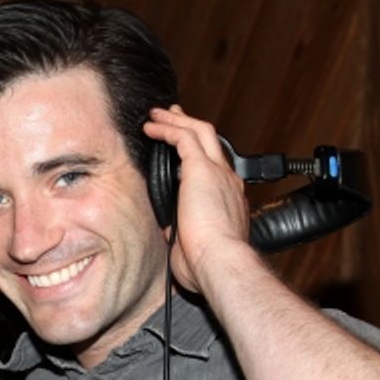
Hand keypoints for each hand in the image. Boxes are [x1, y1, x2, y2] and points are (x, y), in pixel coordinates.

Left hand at [142, 106, 251, 292]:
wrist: (219, 262)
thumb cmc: (208, 264)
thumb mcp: (193, 247)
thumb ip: (184, 235)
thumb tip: (172, 233)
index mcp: (228, 201)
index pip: (214, 169)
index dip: (197, 156)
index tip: (181, 153)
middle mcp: (227, 182)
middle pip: (211, 142)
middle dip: (190, 126)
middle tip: (174, 116)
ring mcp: (218, 173)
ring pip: (199, 132)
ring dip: (177, 120)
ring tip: (158, 115)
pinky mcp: (202, 169)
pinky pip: (183, 137)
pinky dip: (167, 128)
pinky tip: (151, 127)